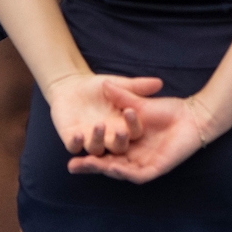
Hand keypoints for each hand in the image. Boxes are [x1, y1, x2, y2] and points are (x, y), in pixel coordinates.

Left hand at [43, 71, 163, 158]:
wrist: (72, 86)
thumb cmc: (98, 87)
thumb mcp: (119, 84)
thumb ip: (137, 86)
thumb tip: (159, 83)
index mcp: (122, 127)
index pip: (132, 133)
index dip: (134, 128)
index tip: (134, 119)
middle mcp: (107, 138)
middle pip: (117, 147)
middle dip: (120, 141)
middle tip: (122, 132)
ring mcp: (90, 140)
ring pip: (96, 148)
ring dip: (98, 140)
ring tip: (99, 126)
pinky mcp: (72, 140)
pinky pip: (74, 146)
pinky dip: (76, 143)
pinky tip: (78, 135)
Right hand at [64, 93, 223, 183]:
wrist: (193, 116)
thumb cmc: (169, 110)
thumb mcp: (139, 104)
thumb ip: (121, 97)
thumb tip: (103, 83)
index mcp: (128, 145)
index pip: (103, 151)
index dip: (87, 151)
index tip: (70, 149)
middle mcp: (133, 157)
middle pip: (106, 165)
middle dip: (90, 165)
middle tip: (70, 165)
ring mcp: (144, 165)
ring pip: (119, 171)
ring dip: (103, 169)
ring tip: (87, 165)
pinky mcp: (156, 169)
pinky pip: (137, 174)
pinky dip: (124, 171)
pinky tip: (112, 166)